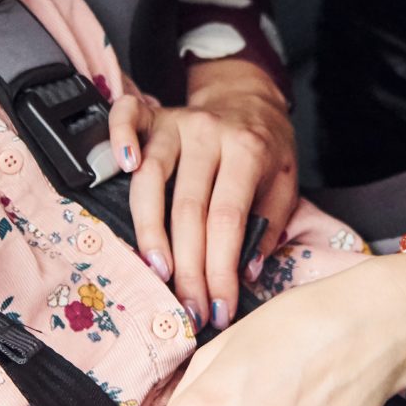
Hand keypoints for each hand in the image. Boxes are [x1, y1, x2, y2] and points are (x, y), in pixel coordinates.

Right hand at [107, 59, 296, 328]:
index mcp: (248, 151)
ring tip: (156, 272)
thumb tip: (246, 272)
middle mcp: (209, 134)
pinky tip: (120, 167)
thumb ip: (271, 225)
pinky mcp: (153, 114)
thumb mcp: (286, 183)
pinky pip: (127, 119)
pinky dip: (119, 137)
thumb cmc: (266, 147)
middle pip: (189, 209)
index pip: (229, 220)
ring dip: (150, 231)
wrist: (250, 96)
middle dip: (187, 268)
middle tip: (188, 309)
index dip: (220, 270)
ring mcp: (177, 122)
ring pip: (152, 179)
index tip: (219, 309)